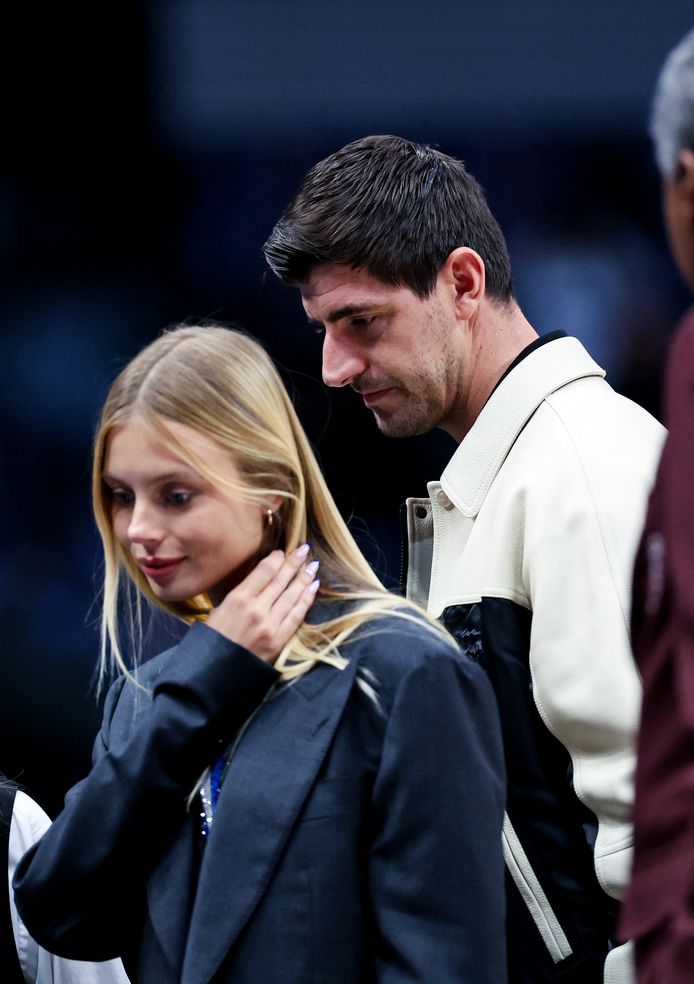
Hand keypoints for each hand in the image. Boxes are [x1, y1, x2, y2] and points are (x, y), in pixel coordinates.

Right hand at [206, 545, 319, 662]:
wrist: (213, 674)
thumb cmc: (211, 641)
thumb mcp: (219, 610)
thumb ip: (240, 596)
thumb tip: (259, 583)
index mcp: (237, 598)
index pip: (264, 571)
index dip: (277, 559)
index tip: (283, 553)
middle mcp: (256, 608)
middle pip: (281, 580)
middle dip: (295, 563)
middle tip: (305, 550)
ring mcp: (269, 624)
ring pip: (292, 595)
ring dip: (304, 578)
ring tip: (313, 565)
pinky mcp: (279, 640)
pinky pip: (296, 615)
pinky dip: (306, 599)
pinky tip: (313, 587)